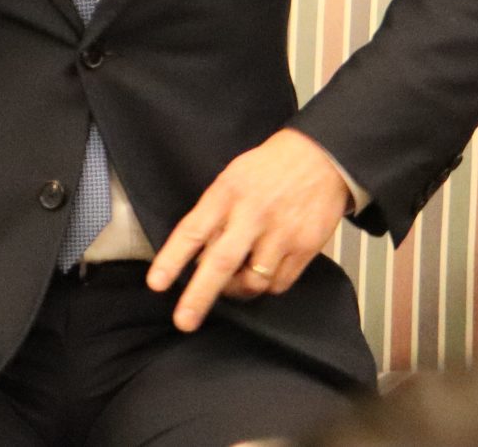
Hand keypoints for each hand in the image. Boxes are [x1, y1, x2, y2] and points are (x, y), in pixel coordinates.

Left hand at [147, 128, 350, 331]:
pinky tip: (263, 271)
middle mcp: (253, 214)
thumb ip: (214, 214)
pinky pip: (278, 283)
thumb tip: (196, 257)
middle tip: (184, 320)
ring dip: (237, 290)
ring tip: (232, 284)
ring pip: (252, 281)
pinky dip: (266, 285)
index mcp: (228, 193)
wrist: (321, 158)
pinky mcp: (305, 247)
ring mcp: (281, 233)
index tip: (157, 283)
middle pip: (222, 262)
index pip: (193, 230)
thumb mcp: (232, 178)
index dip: (172, 259)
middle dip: (199, 296)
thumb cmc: (269, 169)